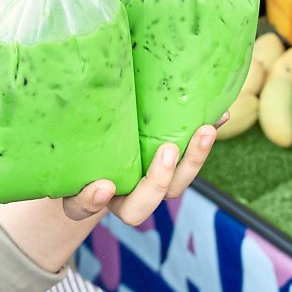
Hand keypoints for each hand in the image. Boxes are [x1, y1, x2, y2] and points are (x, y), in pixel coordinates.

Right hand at [61, 116, 226, 225]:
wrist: (101, 138)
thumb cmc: (80, 140)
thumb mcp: (71, 137)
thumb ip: (71, 125)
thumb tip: (80, 83)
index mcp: (88, 193)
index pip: (82, 207)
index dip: (91, 201)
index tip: (103, 186)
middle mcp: (121, 196)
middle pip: (139, 208)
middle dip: (157, 181)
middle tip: (166, 151)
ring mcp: (150, 183)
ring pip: (175, 186)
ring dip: (193, 159)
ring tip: (205, 130)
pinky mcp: (173, 167)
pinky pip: (192, 159)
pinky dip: (205, 138)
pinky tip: (220, 114)